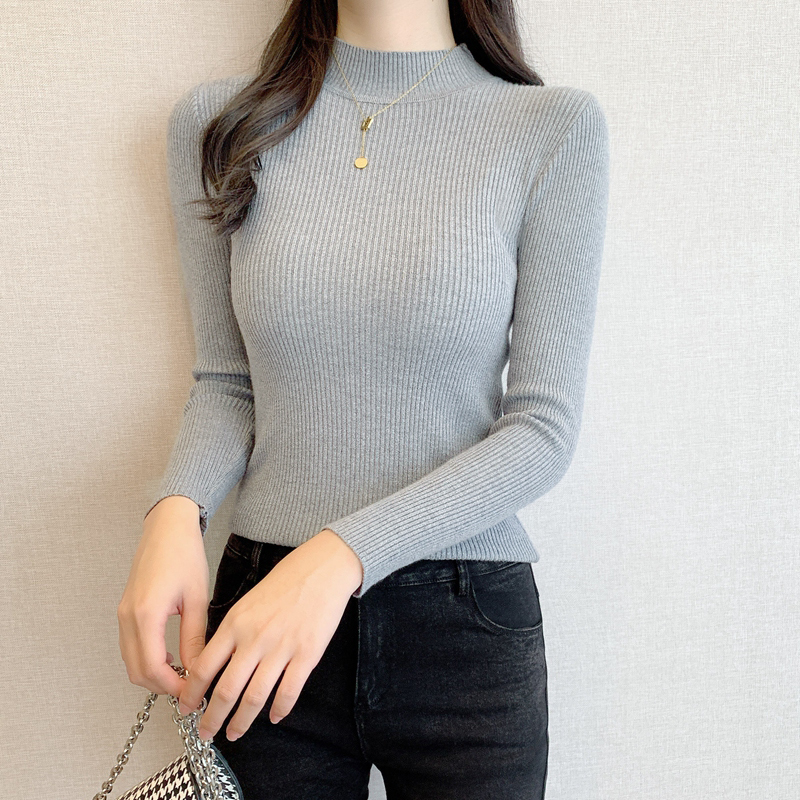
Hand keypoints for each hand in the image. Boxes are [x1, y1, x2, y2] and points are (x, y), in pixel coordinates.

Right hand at [118, 496, 209, 698]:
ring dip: (154, 674)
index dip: (173, 686)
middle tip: (191, 687)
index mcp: (146, 614)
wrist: (167, 527)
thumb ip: (195, 637)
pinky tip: (171, 656)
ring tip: (184, 673)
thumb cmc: (184, 554)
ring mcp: (122, 615)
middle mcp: (128, 618)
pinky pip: (130, 647)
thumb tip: (197, 669)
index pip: (152, 668)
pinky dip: (147, 660)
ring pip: (131, 662)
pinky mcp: (125, 611)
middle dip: (162, 686)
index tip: (193, 692)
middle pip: (137, 672)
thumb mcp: (197, 598)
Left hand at [177, 529, 362, 740]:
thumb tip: (218, 663)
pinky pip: (289, 692)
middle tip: (206, 733)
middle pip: (226, 690)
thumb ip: (233, 631)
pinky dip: (279, 710)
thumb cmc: (286, 580)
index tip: (186, 708)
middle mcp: (254, 639)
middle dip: (212, 718)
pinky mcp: (307, 654)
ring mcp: (281, 648)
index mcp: (235, 623)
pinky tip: (275, 717)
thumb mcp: (247, 601)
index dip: (191, 694)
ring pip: (255, 697)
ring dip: (241, 722)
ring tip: (234, 733)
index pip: (204, 667)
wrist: (322, 568)